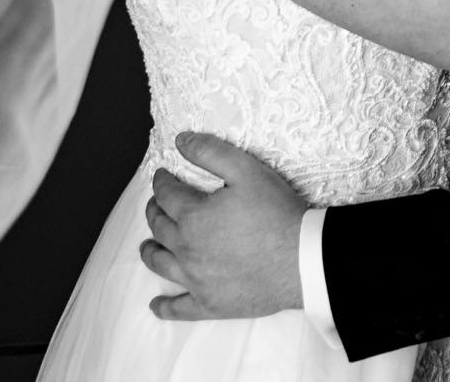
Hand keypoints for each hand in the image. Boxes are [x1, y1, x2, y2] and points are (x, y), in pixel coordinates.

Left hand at [141, 132, 306, 320]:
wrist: (301, 259)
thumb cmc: (276, 212)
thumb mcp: (246, 170)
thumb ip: (210, 152)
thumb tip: (181, 140)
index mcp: (192, 217)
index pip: (166, 195)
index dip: (161, 182)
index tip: (162, 176)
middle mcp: (186, 249)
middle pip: (160, 228)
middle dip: (154, 212)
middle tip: (156, 205)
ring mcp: (196, 280)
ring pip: (161, 264)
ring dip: (150, 252)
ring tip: (147, 246)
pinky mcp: (210, 304)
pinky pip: (179, 308)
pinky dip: (165, 306)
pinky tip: (157, 305)